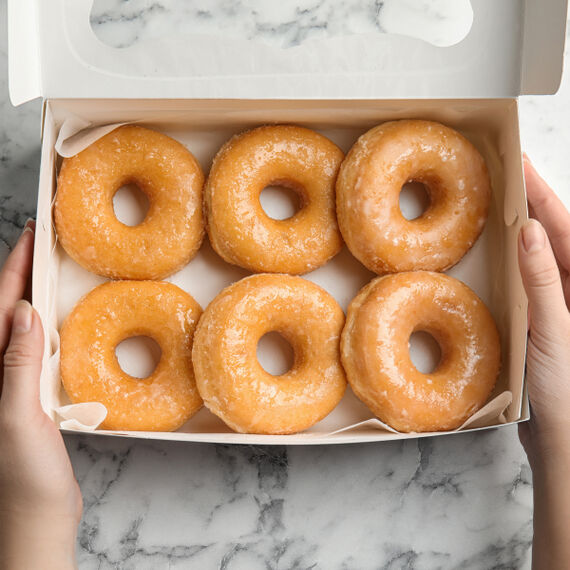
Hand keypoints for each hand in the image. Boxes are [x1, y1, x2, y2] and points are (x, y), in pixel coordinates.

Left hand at [0, 222, 80, 568]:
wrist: (37, 516)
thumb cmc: (23, 477)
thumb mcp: (18, 419)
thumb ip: (17, 365)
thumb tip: (23, 311)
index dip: (14, 269)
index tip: (32, 235)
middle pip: (8, 312)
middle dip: (23, 273)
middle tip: (46, 243)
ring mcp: (13, 384)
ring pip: (25, 328)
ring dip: (37, 295)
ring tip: (56, 270)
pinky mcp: (33, 396)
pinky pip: (41, 350)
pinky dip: (53, 327)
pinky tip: (67, 321)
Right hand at [517, 157, 569, 569]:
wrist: (566, 443)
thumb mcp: (555, 331)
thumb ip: (543, 279)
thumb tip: (528, 227)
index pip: (566, 226)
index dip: (542, 192)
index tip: (519, 162)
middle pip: (555, 234)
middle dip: (531, 201)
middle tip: (502, 172)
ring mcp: (562, 305)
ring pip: (541, 255)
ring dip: (521, 228)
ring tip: (496, 200)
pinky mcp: (545, 321)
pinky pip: (530, 280)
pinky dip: (515, 261)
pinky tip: (498, 252)